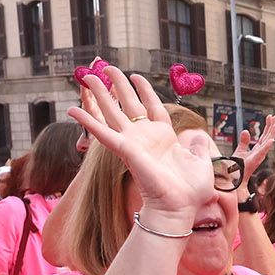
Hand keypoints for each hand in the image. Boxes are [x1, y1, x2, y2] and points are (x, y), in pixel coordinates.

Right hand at [68, 67, 214, 221]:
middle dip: (117, 86)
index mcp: (164, 138)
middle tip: (106, 67)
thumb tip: (203, 137)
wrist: (180, 207)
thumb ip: (200, 147)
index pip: (152, 107)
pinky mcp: (124, 150)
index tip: (136, 76)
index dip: (145, 91)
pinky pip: (102, 133)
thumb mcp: (201, 162)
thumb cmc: (191, 191)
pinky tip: (72, 109)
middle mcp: (145, 138)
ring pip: (112, 112)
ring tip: (87, 76)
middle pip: (128, 105)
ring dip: (99, 94)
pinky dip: (87, 121)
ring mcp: (133, 143)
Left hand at [232, 115, 274, 203]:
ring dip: (272, 134)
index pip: (264, 136)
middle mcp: (260, 152)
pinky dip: (267, 146)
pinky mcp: (255, 161)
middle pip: (268, 137)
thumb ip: (244, 141)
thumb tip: (246, 130)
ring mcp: (258, 156)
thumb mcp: (240, 150)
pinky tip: (272, 140)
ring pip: (267, 142)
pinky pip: (262, 152)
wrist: (233, 178)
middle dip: (272, 126)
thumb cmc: (237, 167)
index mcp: (257, 150)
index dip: (268, 127)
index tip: (270, 117)